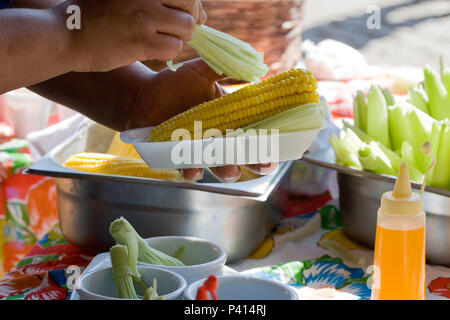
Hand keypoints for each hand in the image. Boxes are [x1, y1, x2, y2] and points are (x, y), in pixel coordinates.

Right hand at [65, 0, 205, 71]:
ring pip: (186, 29)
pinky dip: (168, 52)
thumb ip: (157, 0)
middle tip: (177, 30)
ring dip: (178, 38)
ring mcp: (145, 17)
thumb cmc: (95, 15)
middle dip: (190, 20)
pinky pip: (174, 48)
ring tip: (161, 40)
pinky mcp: (142, 41)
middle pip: (190, 6)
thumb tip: (202, 15)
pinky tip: (153, 50)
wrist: (66, 34)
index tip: (187, 15)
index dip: (191, 5)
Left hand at [124, 58, 276, 181]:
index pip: (255, 134)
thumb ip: (225, 69)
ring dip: (228, 171)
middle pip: (245, 155)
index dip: (269, 144)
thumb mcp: (200, 71)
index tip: (278, 148)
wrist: (143, 95)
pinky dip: (192, 171)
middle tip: (264, 163)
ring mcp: (201, 150)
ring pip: (220, 167)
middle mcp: (219, 138)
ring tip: (230, 168)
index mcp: (230, 119)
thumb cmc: (174, 83)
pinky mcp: (180, 157)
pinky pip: (189, 170)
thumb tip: (255, 67)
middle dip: (257, 163)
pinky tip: (193, 169)